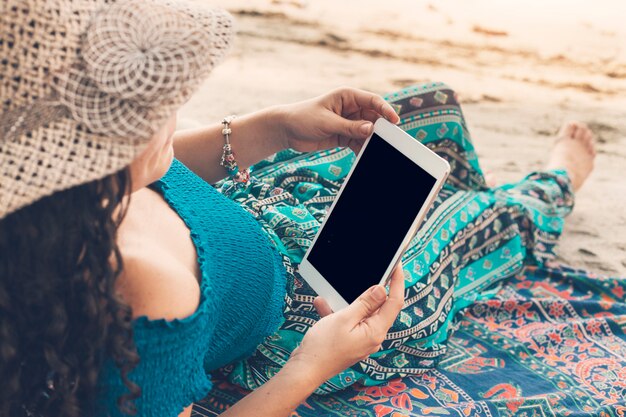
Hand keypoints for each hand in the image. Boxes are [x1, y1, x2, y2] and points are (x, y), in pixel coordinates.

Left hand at [276, 87, 399, 154]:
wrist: (285, 130)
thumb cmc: (303, 118)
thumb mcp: (327, 122)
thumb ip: (350, 127)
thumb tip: (371, 129)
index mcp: (347, 96)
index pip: (373, 101)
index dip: (386, 110)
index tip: (395, 121)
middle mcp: (350, 108)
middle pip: (373, 118)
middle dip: (380, 129)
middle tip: (389, 141)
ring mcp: (348, 122)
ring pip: (367, 132)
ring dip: (372, 141)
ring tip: (377, 151)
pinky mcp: (343, 135)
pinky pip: (358, 142)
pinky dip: (362, 149)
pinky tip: (366, 156)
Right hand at [288, 264, 404, 385]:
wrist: (305, 370)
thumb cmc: (322, 347)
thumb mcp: (344, 318)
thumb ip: (365, 303)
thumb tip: (382, 289)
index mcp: (375, 331)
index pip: (394, 303)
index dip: (397, 282)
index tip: (396, 265)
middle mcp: (372, 337)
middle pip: (379, 307)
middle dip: (370, 290)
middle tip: (369, 273)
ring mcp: (361, 340)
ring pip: (361, 313)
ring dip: (348, 302)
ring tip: (333, 293)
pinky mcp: (350, 341)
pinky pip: (348, 322)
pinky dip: (337, 313)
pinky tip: (323, 304)